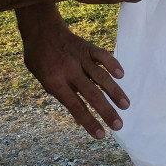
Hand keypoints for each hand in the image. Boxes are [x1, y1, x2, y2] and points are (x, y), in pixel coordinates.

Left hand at [18, 8, 128, 138]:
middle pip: (92, 95)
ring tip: (126, 105)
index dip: (89, 122)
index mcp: (56, 83)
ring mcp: (80, 58)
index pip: (75, 106)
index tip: (101, 135)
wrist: (40, 29)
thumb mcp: (43, 80)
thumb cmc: (39, 59)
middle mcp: (69, 72)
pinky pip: (102, 55)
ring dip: (114, 92)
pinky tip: (121, 75)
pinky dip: (112, 64)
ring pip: (101, 77)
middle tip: (119, 126)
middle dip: (107, 112)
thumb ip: (62, 96)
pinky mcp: (87, 47)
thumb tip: (79, 119)